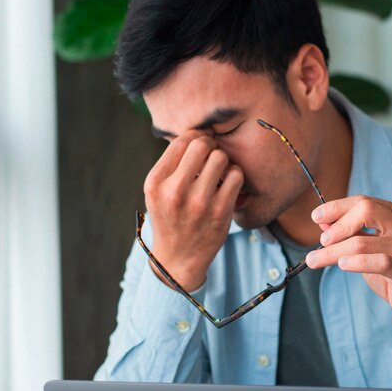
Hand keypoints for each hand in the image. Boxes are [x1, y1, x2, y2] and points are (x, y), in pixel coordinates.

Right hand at [143, 132, 243, 290]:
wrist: (178, 258)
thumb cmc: (170, 217)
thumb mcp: (157, 191)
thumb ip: (172, 163)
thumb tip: (199, 132)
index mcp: (155, 183)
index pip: (181, 141)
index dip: (195, 137)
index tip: (200, 144)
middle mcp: (174, 192)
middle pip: (202, 145)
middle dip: (210, 145)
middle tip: (211, 154)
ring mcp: (199, 203)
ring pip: (221, 158)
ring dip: (223, 161)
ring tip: (218, 171)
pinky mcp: (220, 212)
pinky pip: (236, 176)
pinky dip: (234, 175)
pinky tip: (227, 184)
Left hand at [305, 195, 391, 354]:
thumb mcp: (372, 250)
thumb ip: (353, 235)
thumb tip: (323, 223)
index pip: (364, 201)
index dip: (337, 208)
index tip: (316, 217)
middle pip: (365, 210)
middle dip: (337, 225)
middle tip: (321, 241)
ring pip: (362, 242)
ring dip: (333, 252)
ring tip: (315, 260)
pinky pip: (376, 261)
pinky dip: (355, 262)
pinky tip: (342, 265)